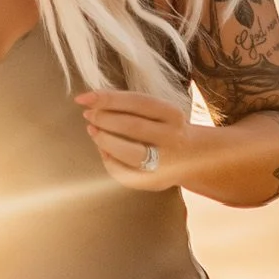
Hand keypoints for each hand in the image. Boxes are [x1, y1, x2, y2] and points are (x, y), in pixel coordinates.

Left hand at [75, 91, 190, 190]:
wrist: (194, 156)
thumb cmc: (165, 128)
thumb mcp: (158, 111)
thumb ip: (131, 105)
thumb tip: (93, 101)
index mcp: (172, 114)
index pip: (137, 102)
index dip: (108, 99)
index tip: (84, 98)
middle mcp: (171, 136)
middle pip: (131, 126)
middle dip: (103, 119)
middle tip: (88, 115)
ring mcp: (164, 161)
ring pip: (128, 151)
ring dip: (104, 140)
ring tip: (92, 130)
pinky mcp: (154, 180)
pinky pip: (125, 173)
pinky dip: (108, 160)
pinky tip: (103, 150)